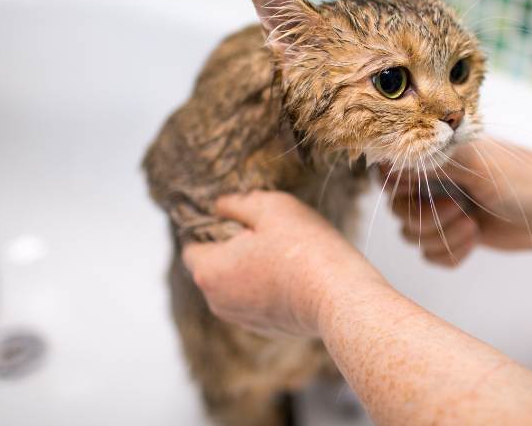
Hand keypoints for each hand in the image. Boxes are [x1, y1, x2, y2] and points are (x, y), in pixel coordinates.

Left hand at [182, 191, 381, 337]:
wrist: (340, 298)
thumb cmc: (305, 249)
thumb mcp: (271, 207)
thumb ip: (237, 202)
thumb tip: (220, 205)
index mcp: (209, 271)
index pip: (192, 245)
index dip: (211, 227)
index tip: (238, 216)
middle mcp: (217, 301)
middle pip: (214, 266)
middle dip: (234, 247)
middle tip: (269, 231)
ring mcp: (242, 319)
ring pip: (237, 284)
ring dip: (252, 267)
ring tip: (287, 252)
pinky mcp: (267, 329)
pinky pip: (258, 301)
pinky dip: (269, 287)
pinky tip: (296, 274)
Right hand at [388, 137, 531, 266]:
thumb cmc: (522, 178)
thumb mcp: (475, 161)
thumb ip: (430, 160)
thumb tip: (388, 160)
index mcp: (434, 155)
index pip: (388, 170)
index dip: (398, 187)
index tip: (420, 192)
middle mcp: (433, 181)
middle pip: (398, 209)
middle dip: (427, 218)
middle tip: (461, 210)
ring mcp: (442, 209)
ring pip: (412, 236)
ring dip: (442, 237)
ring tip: (472, 227)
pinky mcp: (453, 235)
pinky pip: (430, 255)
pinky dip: (449, 253)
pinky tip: (474, 240)